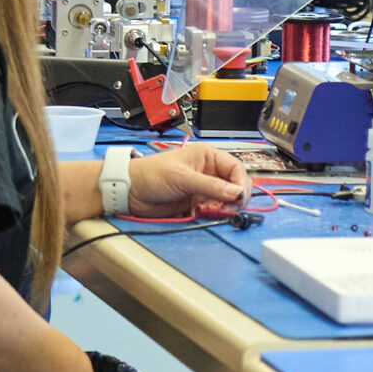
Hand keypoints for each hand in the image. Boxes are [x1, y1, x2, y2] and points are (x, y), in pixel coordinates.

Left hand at [127, 144, 250, 217]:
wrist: (131, 191)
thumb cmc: (150, 174)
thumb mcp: (182, 177)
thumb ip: (210, 186)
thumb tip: (236, 192)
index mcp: (208, 156)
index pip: (236, 169)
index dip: (240, 184)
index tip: (239, 198)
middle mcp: (209, 172)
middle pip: (235, 187)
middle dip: (234, 199)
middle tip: (226, 209)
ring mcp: (204, 188)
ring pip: (227, 201)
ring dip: (222, 209)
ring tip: (208, 211)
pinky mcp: (198, 203)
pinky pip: (215, 211)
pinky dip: (212, 215)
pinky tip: (200, 213)